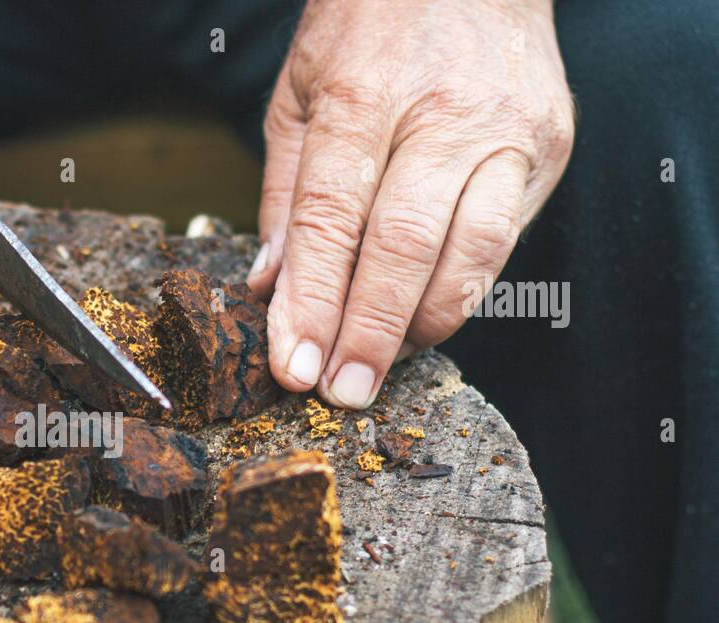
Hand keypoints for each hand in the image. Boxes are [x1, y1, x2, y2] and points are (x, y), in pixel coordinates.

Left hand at [246, 0, 574, 408]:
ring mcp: (504, 132)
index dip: (312, 303)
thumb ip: (283, 194)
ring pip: (467, 256)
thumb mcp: (298, 92)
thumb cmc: (370, 27)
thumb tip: (270, 289)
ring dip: (420, 327)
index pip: (330, 220)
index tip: (293, 365)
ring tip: (379, 367)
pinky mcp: (547, 149)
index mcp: (362, 95)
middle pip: (399, 247)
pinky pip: (501, 243)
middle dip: (366, 334)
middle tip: (340, 392)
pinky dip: (460, 293)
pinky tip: (421, 320)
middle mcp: (440, 114)